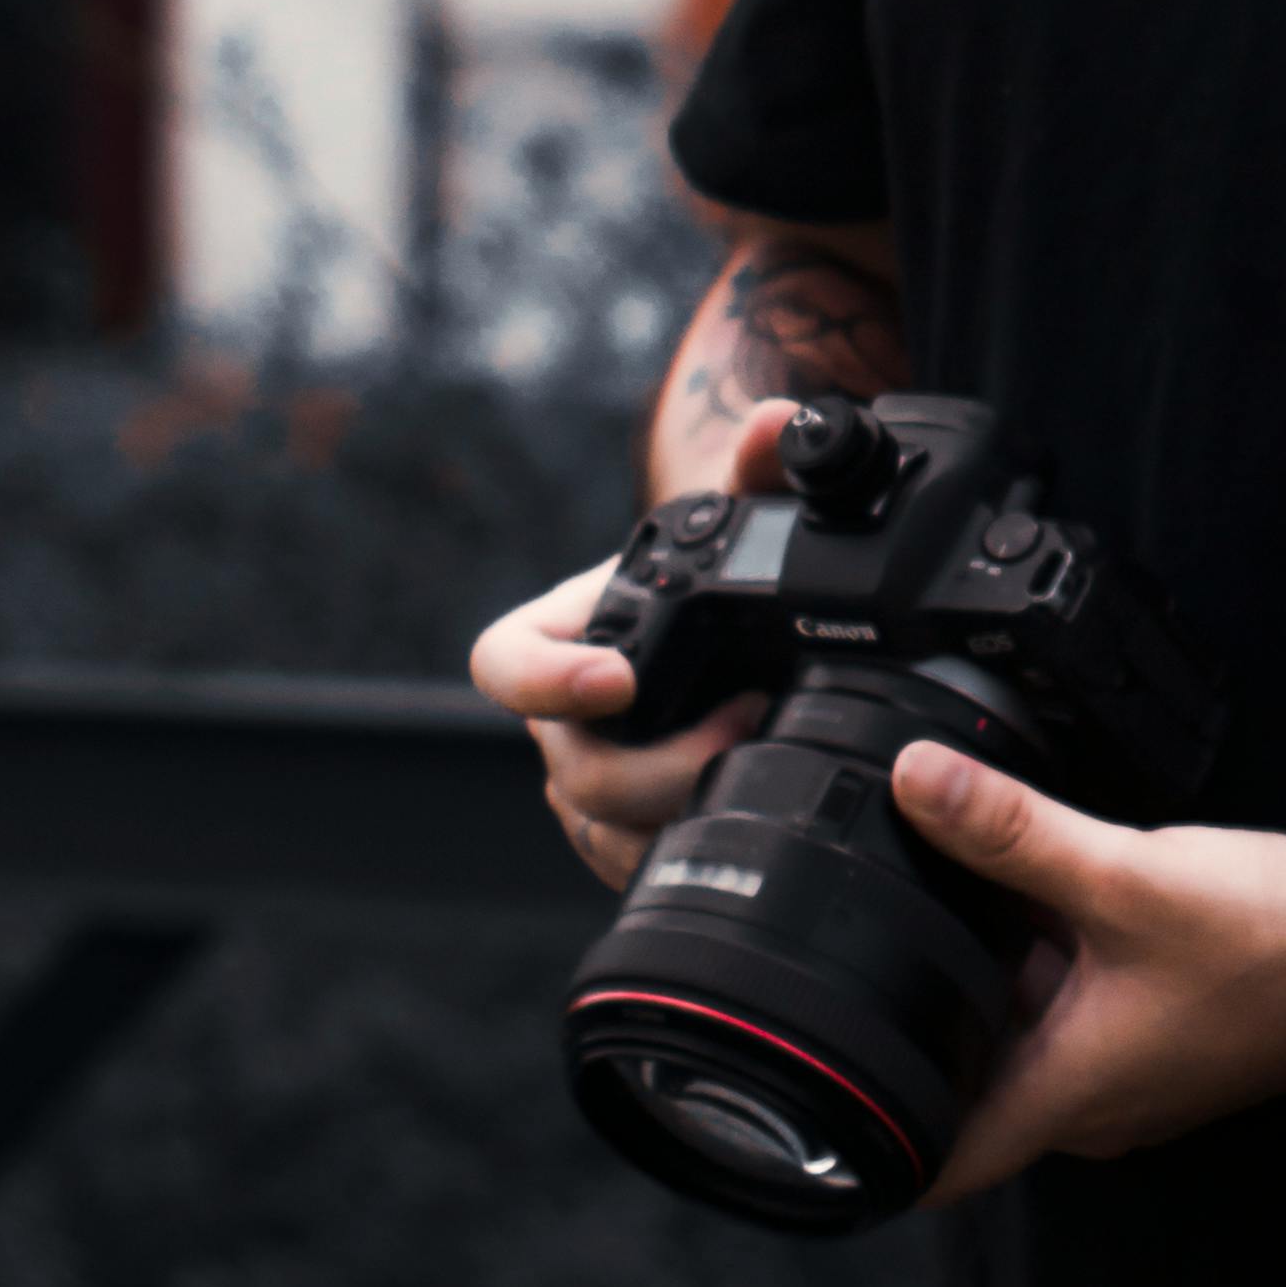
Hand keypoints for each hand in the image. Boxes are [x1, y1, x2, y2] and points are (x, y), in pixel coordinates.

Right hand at [467, 399, 796, 890]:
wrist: (737, 634)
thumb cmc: (717, 574)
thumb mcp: (739, 521)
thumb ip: (762, 469)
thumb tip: (782, 423)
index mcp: (563, 634)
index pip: (503, 662)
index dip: (545, 679)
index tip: (618, 680)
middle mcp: (562, 715)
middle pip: (575, 768)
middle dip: (661, 765)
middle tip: (750, 725)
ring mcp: (588, 780)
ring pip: (604, 828)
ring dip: (681, 813)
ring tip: (765, 768)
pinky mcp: (624, 831)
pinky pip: (633, 863)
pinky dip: (686, 849)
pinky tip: (747, 818)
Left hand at [888, 749, 1285, 1192]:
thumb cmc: (1277, 942)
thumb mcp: (1127, 877)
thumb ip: (1013, 832)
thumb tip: (917, 781)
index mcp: (1065, 1098)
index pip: (929, 1165)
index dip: (855, 1148)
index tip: (796, 1098)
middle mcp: (1089, 1105)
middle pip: (965, 1087)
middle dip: (916, 1024)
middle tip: (857, 949)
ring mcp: (1126, 1073)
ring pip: (1018, 1041)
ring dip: (985, 984)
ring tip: (942, 899)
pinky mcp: (1156, 1034)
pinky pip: (1069, 1014)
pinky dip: (1041, 966)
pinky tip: (1039, 893)